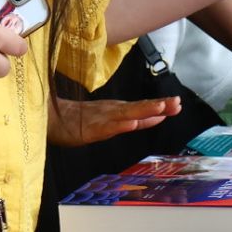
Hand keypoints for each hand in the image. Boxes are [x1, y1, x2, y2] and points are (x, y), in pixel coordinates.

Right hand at [47, 96, 181, 146]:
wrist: (54, 119)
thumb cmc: (81, 119)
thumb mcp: (113, 121)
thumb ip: (135, 120)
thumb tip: (159, 116)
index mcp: (119, 110)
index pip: (144, 107)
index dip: (161, 106)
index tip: (178, 104)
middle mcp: (114, 111)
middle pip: (139, 107)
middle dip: (158, 106)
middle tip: (176, 103)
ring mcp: (102, 118)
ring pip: (126, 113)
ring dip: (143, 110)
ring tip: (160, 108)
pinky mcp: (91, 128)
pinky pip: (107, 126)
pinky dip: (120, 123)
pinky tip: (131, 122)